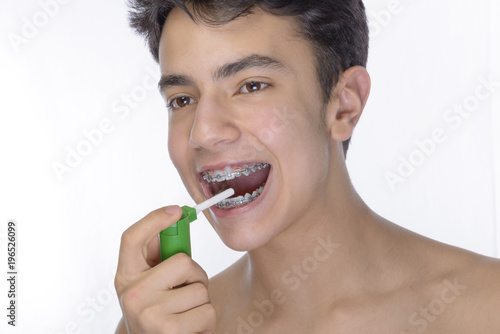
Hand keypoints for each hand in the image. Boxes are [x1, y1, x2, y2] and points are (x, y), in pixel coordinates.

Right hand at [115, 206, 216, 332]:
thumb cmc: (159, 315)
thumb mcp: (150, 286)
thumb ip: (158, 259)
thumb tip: (175, 219)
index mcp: (126, 277)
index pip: (131, 238)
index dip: (154, 219)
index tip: (176, 211)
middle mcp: (132, 293)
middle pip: (183, 261)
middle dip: (196, 276)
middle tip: (187, 292)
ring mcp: (148, 313)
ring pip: (200, 289)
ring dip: (202, 303)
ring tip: (187, 316)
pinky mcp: (168, 331)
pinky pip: (208, 311)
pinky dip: (207, 322)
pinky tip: (192, 330)